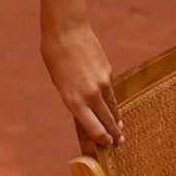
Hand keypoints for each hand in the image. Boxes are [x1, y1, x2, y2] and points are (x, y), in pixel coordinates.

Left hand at [41, 19, 123, 149]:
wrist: (67, 31)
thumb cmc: (55, 58)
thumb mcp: (60, 84)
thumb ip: (74, 99)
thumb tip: (87, 112)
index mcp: (73, 101)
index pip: (93, 128)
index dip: (102, 138)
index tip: (107, 144)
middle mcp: (90, 95)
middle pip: (107, 120)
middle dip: (114, 133)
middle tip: (120, 143)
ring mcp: (102, 83)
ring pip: (112, 106)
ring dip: (116, 118)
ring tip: (120, 128)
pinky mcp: (108, 72)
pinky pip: (110, 90)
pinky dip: (110, 99)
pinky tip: (111, 104)